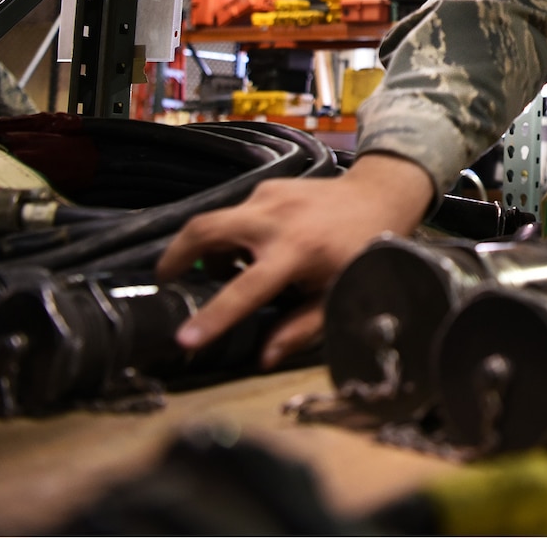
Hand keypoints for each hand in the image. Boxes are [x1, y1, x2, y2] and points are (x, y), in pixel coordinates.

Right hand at [156, 152, 435, 367]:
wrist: (381, 196)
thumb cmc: (363, 251)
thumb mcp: (340, 295)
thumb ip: (300, 328)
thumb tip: (263, 359)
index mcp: (297, 251)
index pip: (245, 290)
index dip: (213, 317)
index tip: (183, 338)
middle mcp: (276, 219)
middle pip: (205, 230)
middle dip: (175, 257)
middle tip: (166, 283)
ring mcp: (269, 196)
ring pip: (216, 220)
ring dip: (207, 248)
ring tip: (224, 272)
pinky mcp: (267, 186)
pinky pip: (236, 214)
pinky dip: (233, 235)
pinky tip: (252, 250)